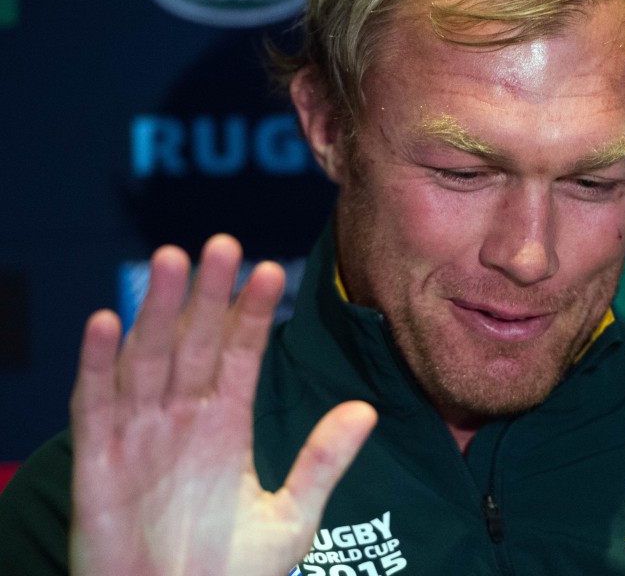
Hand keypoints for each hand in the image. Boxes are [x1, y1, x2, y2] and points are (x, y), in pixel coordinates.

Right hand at [69, 235, 376, 574]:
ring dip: (157, 312)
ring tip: (173, 262)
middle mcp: (183, 420)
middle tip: (223, 244)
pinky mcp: (98, 463)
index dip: (254, 314)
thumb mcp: (289, 518)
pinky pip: (96, 406)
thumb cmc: (229, 574)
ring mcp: (139, 436)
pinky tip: (107, 322)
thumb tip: (366, 408)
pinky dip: (97, 365)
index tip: (273, 271)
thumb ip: (322, 461)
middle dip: (209, 296)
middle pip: (195, 344)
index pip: (242, 356)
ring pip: (147, 360)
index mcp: (227, 426)